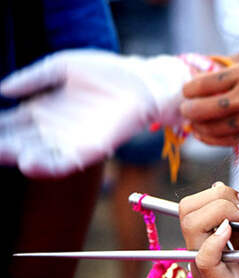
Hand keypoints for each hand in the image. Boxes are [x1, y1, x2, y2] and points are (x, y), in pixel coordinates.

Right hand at [0, 49, 190, 177]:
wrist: (141, 84)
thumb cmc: (105, 71)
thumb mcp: (62, 67)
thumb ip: (33, 78)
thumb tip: (2, 90)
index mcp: (43, 109)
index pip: (10, 122)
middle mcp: (53, 129)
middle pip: (19, 141)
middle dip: (2, 145)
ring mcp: (70, 141)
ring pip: (37, 154)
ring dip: (17, 156)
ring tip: (1, 153)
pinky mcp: (89, 150)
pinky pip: (64, 162)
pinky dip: (46, 166)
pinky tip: (27, 163)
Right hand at [179, 183, 238, 277]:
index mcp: (208, 245)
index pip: (194, 204)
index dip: (221, 193)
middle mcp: (201, 255)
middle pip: (187, 208)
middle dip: (220, 197)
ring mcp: (206, 270)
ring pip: (192, 224)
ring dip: (221, 211)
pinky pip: (204, 256)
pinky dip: (216, 240)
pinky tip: (233, 235)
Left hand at [180, 59, 238, 146]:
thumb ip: (225, 64)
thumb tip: (194, 70)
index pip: (205, 84)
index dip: (190, 88)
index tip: (185, 90)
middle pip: (207, 108)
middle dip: (190, 109)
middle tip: (184, 108)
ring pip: (215, 127)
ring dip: (198, 126)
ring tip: (192, 122)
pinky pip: (227, 140)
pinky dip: (210, 139)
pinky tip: (201, 134)